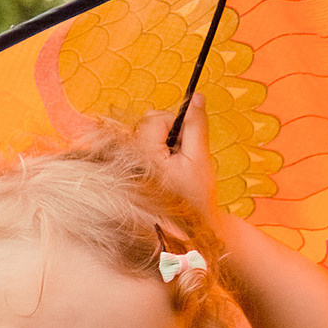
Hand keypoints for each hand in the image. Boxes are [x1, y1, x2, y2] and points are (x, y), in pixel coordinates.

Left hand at [135, 99, 217, 227]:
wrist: (189, 230)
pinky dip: (158, 154)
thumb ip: (197, 126)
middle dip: (169, 132)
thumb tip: (197, 96)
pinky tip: (167, 174)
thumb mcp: (200, 159)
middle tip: (183, 157)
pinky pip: (143, 149)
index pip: (155, 119)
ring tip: (176, 169)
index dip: (176, 123)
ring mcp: (127, 169)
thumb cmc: (196, 197)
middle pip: (147, 124)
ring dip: (164, 144)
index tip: (188, 142)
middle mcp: (130, 162)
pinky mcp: (129, 174)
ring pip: (146, 136)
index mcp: (145, 158)